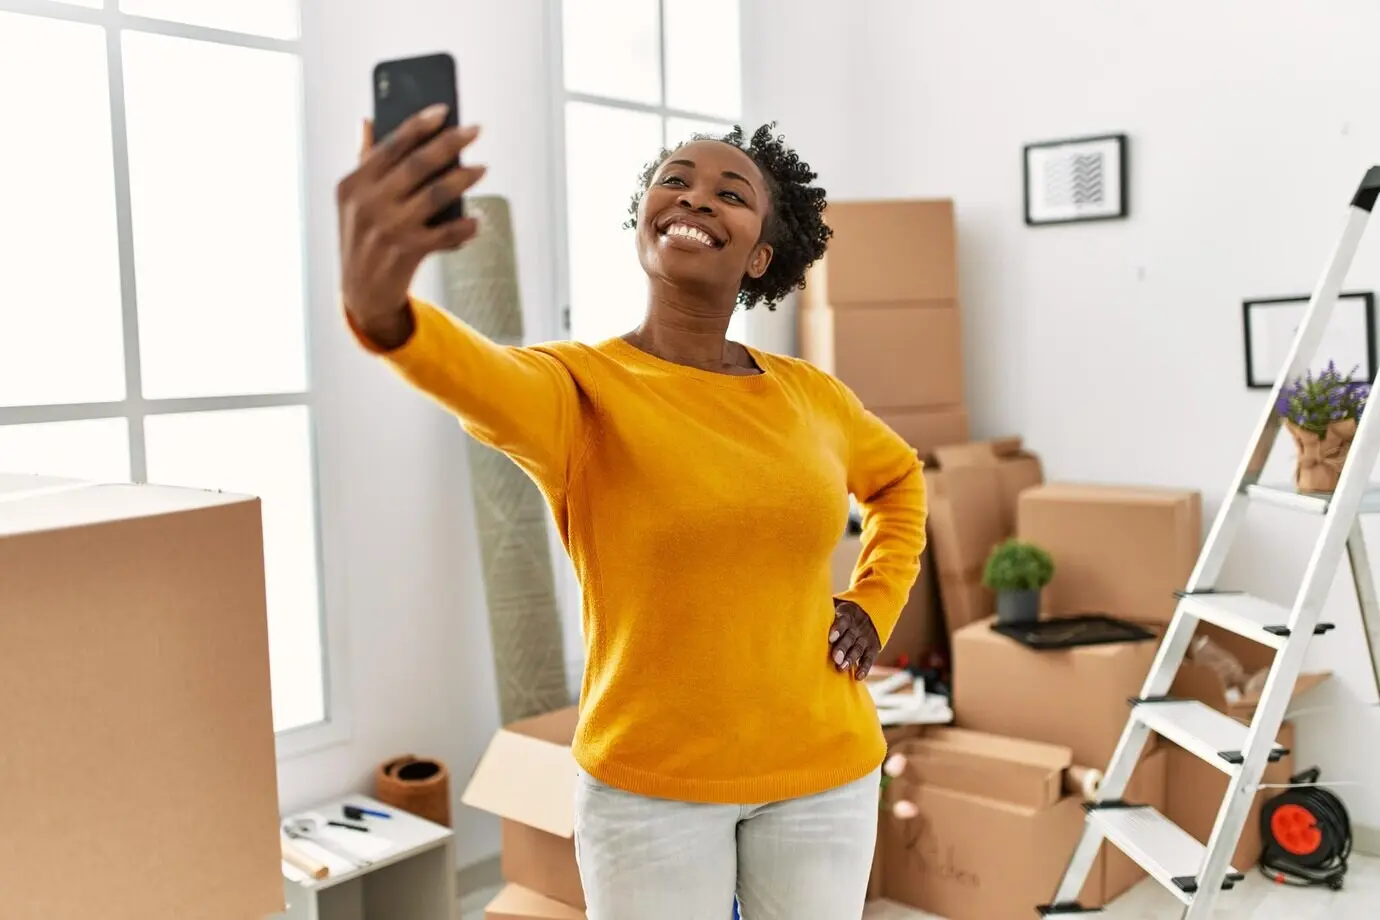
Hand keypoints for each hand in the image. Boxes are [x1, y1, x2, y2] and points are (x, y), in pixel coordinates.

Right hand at [337, 106, 486, 347]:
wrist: (361, 293)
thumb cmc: (364, 237)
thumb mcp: (353, 201)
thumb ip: (364, 161)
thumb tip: (369, 119)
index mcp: (353, 184)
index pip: (391, 145)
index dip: (419, 124)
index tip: (445, 109)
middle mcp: (368, 203)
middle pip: (417, 164)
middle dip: (450, 143)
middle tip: (475, 130)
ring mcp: (388, 228)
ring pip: (436, 194)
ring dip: (463, 179)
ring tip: (482, 168)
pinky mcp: (407, 252)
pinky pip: (446, 233)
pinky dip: (465, 227)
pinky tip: (477, 221)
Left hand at [829, 600, 880, 679]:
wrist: (867, 614)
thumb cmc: (839, 614)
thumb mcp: (834, 607)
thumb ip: (822, 611)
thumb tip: (801, 612)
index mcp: (847, 614)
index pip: (843, 621)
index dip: (837, 629)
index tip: (830, 639)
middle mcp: (858, 625)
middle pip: (850, 637)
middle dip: (843, 648)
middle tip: (835, 659)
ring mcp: (866, 637)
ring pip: (858, 648)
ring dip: (851, 659)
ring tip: (841, 669)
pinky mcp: (873, 648)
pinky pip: (869, 658)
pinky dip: (864, 668)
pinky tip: (858, 677)